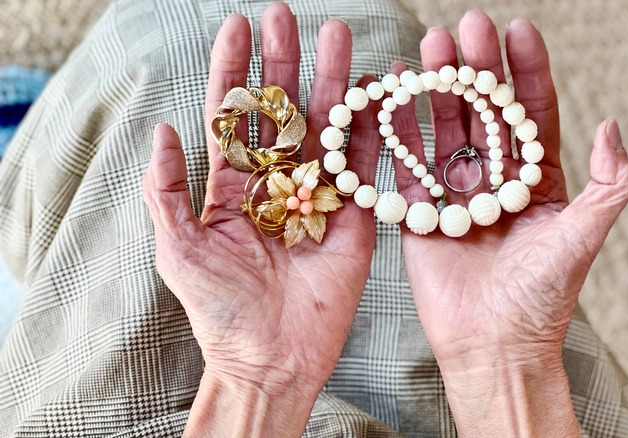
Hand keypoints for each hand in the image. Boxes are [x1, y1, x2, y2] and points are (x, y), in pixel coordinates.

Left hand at [142, 5, 381, 435]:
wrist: (272, 356)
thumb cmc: (220, 309)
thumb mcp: (178, 249)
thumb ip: (167, 190)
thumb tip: (162, 129)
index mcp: (233, 188)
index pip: (234, 117)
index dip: (234, 72)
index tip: (237, 27)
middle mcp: (277, 184)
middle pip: (282, 111)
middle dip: (283, 63)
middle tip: (285, 16)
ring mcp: (317, 196)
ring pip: (324, 127)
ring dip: (330, 81)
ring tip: (336, 36)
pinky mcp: (352, 216)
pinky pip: (360, 164)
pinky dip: (365, 127)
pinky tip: (370, 89)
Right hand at [391, 11, 627, 435]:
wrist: (493, 345)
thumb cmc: (541, 296)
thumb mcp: (583, 237)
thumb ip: (608, 185)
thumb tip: (612, 125)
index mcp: (536, 181)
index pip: (532, 113)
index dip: (527, 71)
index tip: (518, 30)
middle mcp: (495, 181)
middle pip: (485, 111)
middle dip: (476, 67)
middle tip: (466, 26)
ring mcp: (455, 195)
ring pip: (445, 128)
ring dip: (437, 86)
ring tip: (429, 46)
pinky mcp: (421, 213)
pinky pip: (406, 163)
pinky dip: (398, 128)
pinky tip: (392, 92)